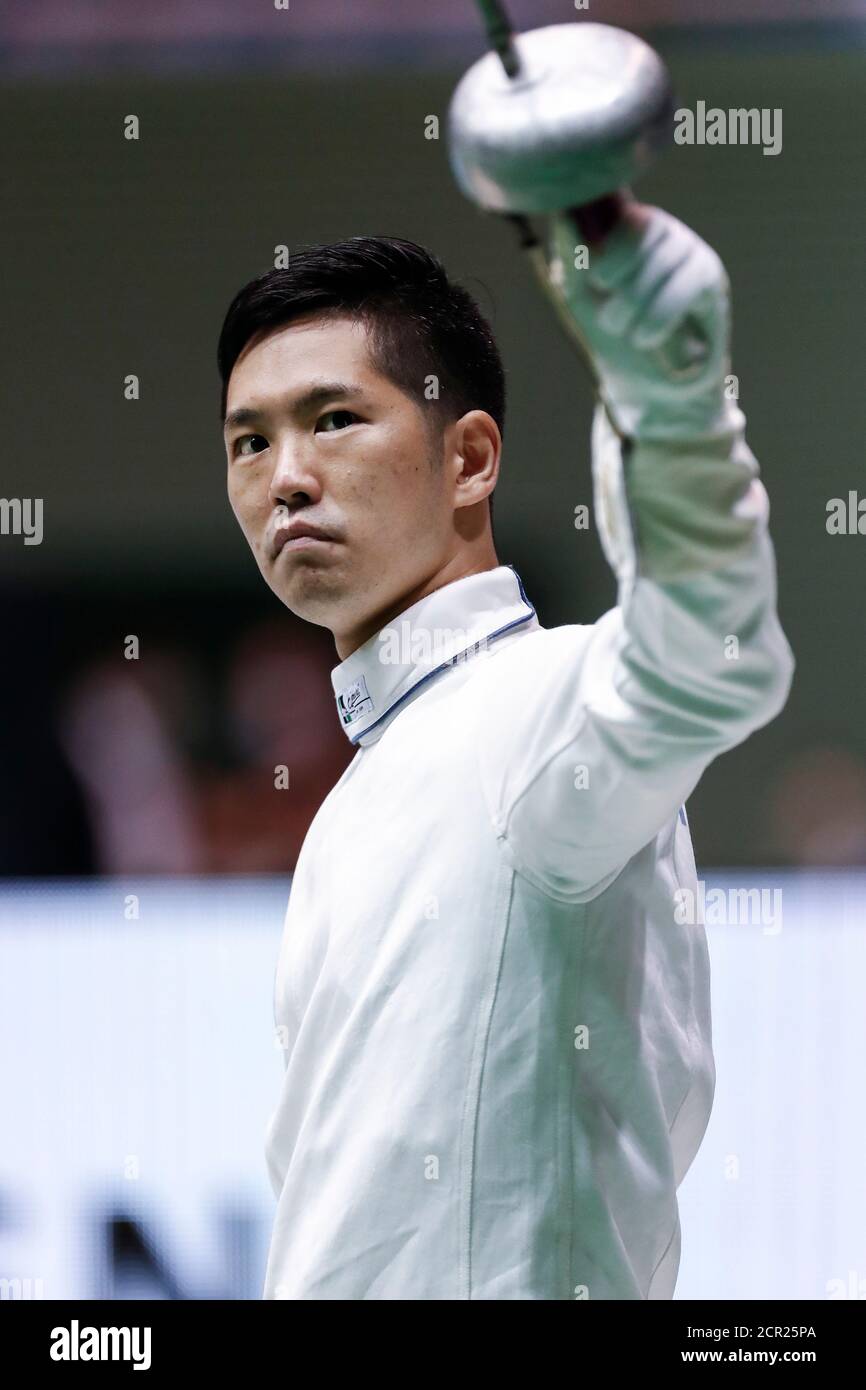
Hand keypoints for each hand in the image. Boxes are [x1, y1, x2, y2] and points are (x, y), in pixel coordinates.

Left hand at [547, 200, 734, 440]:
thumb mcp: (580, 297)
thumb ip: (572, 255)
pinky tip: (646, 336)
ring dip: (637, 300)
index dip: (608, 243)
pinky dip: (662, 312)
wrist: (646, 388)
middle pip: (643, 227)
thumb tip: (563, 213)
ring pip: (664, 256)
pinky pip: (689, 282)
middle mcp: (661, 231)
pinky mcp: (711, 278)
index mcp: (626, 228)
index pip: (621, 207)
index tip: (598, 282)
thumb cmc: (612, 339)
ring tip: (625, 331)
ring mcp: (689, 250)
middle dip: (619, 278)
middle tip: (610, 319)